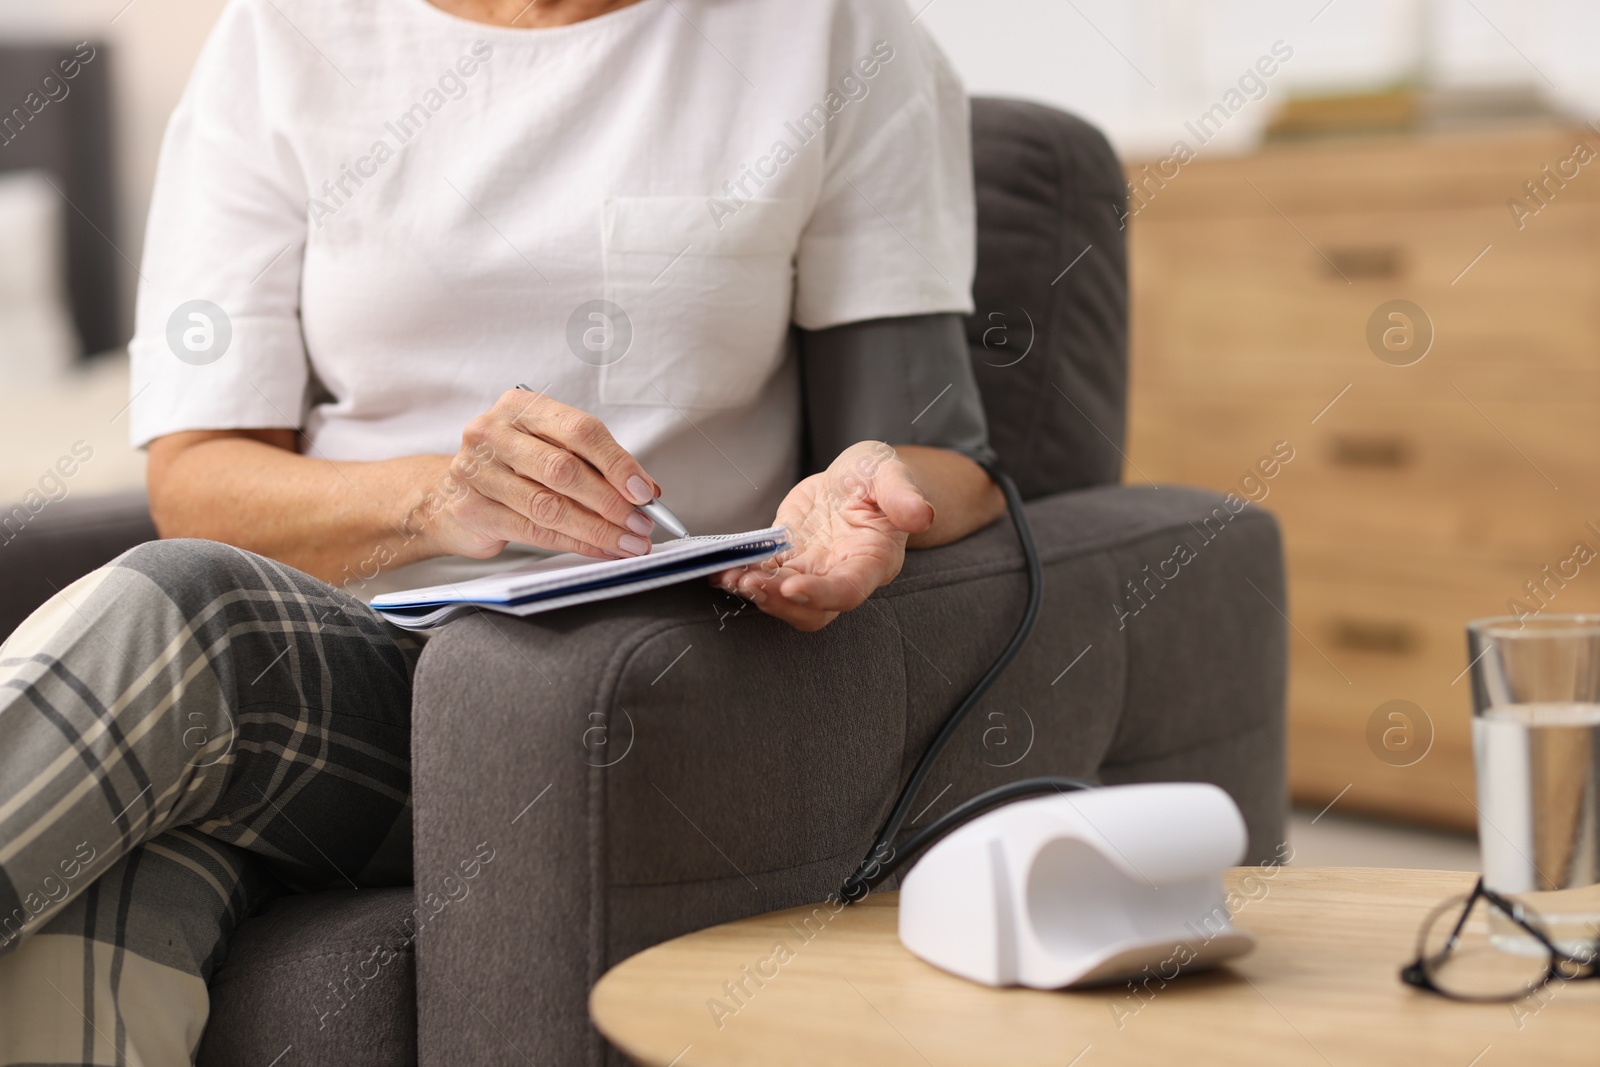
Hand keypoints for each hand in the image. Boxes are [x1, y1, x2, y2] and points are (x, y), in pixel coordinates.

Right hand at [426, 389, 660, 559]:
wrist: (446, 493)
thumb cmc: (511, 467)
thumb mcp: (550, 447)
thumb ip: (594, 462)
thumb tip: (645, 491)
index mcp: (520, 407)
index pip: (580, 430)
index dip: (617, 463)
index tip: (644, 491)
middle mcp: (493, 433)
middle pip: (564, 470)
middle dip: (610, 501)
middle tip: (641, 523)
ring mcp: (477, 471)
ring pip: (549, 506)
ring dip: (597, 529)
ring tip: (627, 541)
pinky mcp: (472, 509)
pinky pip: (534, 531)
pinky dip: (574, 543)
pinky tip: (598, 549)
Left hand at [713, 442, 934, 631]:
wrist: (857, 478)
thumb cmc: (877, 476)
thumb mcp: (890, 472)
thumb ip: (902, 495)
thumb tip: (923, 514)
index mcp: (872, 560)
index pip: (848, 590)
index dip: (821, 594)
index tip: (791, 587)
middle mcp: (841, 575)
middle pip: (811, 608)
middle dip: (777, 601)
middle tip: (748, 582)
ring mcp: (812, 571)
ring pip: (783, 598)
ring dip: (754, 591)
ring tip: (727, 575)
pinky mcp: (788, 561)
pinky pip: (763, 576)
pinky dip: (739, 575)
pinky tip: (718, 569)